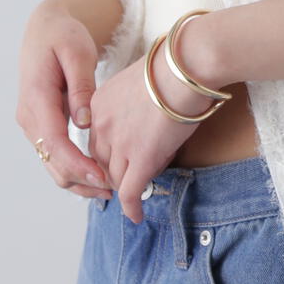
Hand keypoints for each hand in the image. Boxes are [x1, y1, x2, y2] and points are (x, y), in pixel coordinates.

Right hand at [15, 3, 114, 200]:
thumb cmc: (64, 35)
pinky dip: (73, 168)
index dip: (77, 164)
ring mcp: (32, 123)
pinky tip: (97, 172)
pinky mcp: (40, 125)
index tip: (102, 177)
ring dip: (77, 179)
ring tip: (109, 187)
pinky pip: (54, 155)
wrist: (45, 28)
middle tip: (114, 189)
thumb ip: (80, 86)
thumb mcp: (76, 52)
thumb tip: (84, 121)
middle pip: (51, 161)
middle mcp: (29, 116)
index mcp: (36, 97)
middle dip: (80, 180)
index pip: (54, 141)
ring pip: (51, 164)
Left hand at [86, 40, 223, 223]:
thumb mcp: (141, 80)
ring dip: (126, 187)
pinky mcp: (140, 159)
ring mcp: (119, 143)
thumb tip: (151, 115)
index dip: (110, 152)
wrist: (186, 67)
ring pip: (115, 178)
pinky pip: (129, 192)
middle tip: (130, 178)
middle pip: (102, 160)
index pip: (97, 139)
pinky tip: (136, 216)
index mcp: (98, 103)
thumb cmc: (174, 67)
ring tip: (137, 195)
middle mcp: (101, 125)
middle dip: (114, 171)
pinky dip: (131, 207)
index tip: (120, 159)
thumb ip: (135, 100)